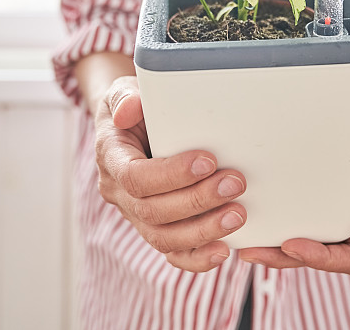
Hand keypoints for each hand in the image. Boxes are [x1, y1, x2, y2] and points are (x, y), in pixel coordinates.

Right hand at [94, 76, 247, 271]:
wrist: (132, 126)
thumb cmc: (135, 108)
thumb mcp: (125, 91)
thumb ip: (127, 97)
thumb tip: (131, 109)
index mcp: (112, 159)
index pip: (136, 177)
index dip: (172, 174)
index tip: (208, 160)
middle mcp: (119, 194)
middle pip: (153, 211)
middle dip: (198, 200)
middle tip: (235, 183)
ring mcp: (136, 216)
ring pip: (164, 238)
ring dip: (203, 229)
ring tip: (238, 214)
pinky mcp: (156, 228)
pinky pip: (173, 254)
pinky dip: (198, 258)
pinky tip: (224, 250)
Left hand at [238, 57, 349, 274]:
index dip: (324, 258)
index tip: (291, 244)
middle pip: (326, 256)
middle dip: (288, 258)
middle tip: (252, 252)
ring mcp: (344, 208)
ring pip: (313, 243)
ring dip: (280, 250)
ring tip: (247, 246)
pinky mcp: (328, 195)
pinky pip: (307, 219)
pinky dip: (283, 226)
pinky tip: (259, 220)